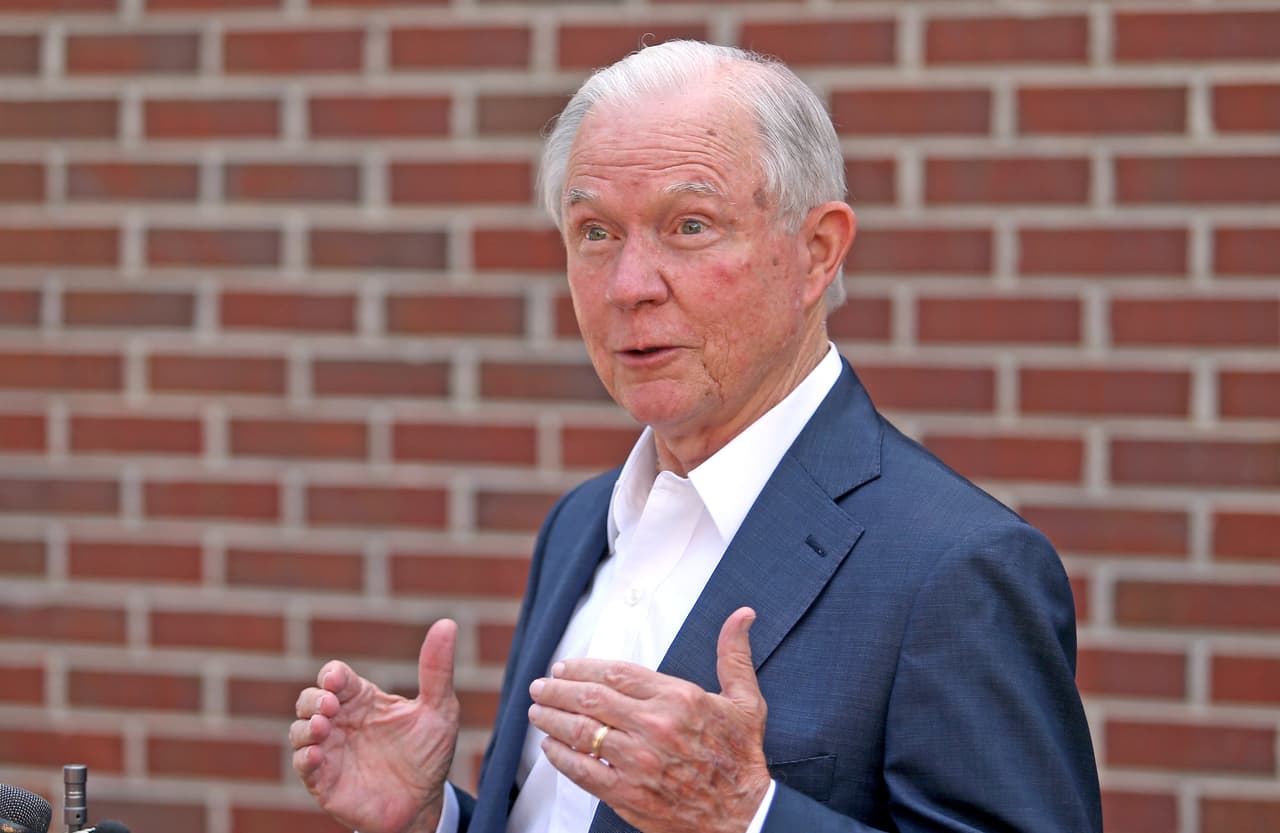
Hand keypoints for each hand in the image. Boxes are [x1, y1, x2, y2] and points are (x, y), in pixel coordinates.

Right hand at [290, 619, 460, 832]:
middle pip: (309, 699)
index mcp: (363, 700)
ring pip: (299, 731)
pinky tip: (316, 755)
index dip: (332, 675)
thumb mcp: (439, 709)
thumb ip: (437, 670)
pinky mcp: (325, 781)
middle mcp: (342, 723)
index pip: (336, 676)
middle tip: (330, 706)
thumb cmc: (429, 753)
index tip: (337, 680)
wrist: (425, 803)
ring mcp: (330, 752)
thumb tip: (447, 624)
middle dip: (313, 699)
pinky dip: (304, 758)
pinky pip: (303, 766)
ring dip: (304, 727)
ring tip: (323, 727)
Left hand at [528, 607, 770, 832]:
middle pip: (590, 699)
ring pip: (581, 733)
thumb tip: (743, 614)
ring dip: (551, 720)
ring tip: (536, 712)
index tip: (563, 667)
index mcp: (678, 698)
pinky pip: (583, 772)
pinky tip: (550, 748)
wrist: (744, 816)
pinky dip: (561, 758)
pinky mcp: (628, 794)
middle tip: (539, 686)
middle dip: (557, 690)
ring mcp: (638, 762)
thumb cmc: (741, 756)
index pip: (616, 672)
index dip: (582, 667)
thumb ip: (734, 655)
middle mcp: (654, 726)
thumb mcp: (745, 701)